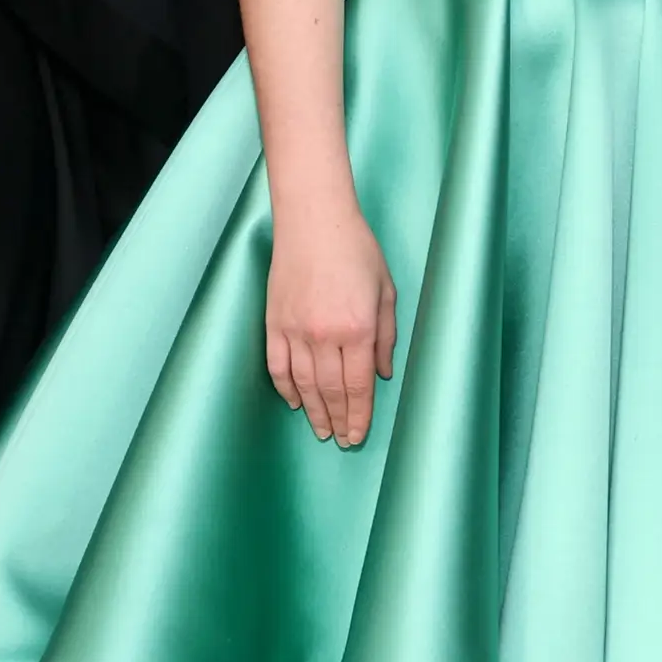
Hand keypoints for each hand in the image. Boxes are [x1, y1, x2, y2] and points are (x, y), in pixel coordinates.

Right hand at [266, 202, 397, 447]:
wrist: (313, 221)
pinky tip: (294, 403)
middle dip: (338, 420)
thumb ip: (387, 336)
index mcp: (358, 328)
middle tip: (341, 441)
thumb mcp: (386, 290)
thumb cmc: (356, 249)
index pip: (358, 386)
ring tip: (320, 431)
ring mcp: (295, 330)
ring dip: (313, 411)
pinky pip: (277, 365)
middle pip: (331, 391)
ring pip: (303, 384)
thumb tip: (383, 373)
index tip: (358, 435)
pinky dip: (285, 388)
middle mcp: (325, 335)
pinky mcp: (274, 322)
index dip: (359, 415)